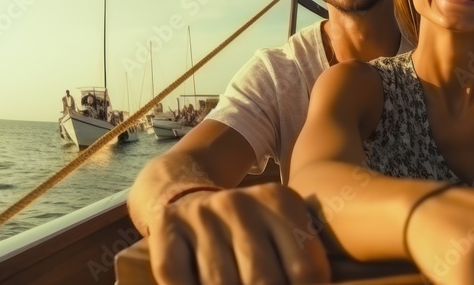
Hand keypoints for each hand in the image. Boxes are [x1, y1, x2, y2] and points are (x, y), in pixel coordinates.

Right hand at [147, 183, 330, 284]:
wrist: (187, 197)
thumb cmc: (247, 232)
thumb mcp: (282, 235)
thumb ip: (300, 266)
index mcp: (280, 202)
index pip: (306, 270)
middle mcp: (240, 203)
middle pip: (263, 281)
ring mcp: (202, 215)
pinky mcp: (167, 228)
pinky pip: (179, 281)